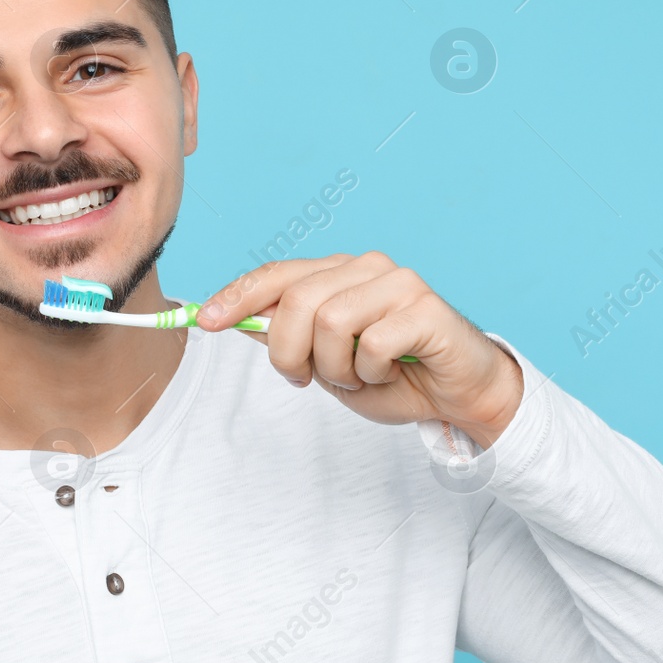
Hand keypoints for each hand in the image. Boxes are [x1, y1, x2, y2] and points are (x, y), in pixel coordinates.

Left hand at [195, 252, 524, 447]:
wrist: (457, 396)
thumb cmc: (392, 376)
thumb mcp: (325, 362)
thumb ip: (287, 336)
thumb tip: (237, 320)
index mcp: (339, 273)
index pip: (278, 274)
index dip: (238, 296)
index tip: (205, 321)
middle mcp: (367, 267)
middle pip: (296, 300)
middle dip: (289, 352)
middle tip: (309, 378)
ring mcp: (399, 283)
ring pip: (330, 322)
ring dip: (335, 368)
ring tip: (358, 377)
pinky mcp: (425, 308)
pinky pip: (371, 343)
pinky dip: (369, 373)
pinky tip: (387, 374)